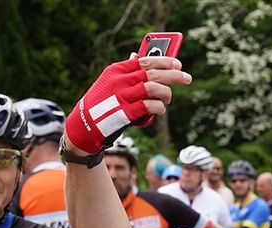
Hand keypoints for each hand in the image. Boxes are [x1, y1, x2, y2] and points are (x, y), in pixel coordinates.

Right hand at [64, 56, 191, 154]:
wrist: (84, 126)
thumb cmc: (101, 103)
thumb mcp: (110, 83)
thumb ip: (125, 71)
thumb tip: (137, 57)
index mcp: (116, 70)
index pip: (144, 61)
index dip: (164, 61)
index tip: (178, 63)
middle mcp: (120, 81)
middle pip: (153, 73)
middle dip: (174, 75)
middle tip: (187, 78)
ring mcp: (122, 97)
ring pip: (154, 88)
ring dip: (166, 94)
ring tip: (167, 100)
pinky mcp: (126, 114)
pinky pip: (150, 107)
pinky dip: (158, 109)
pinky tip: (158, 111)